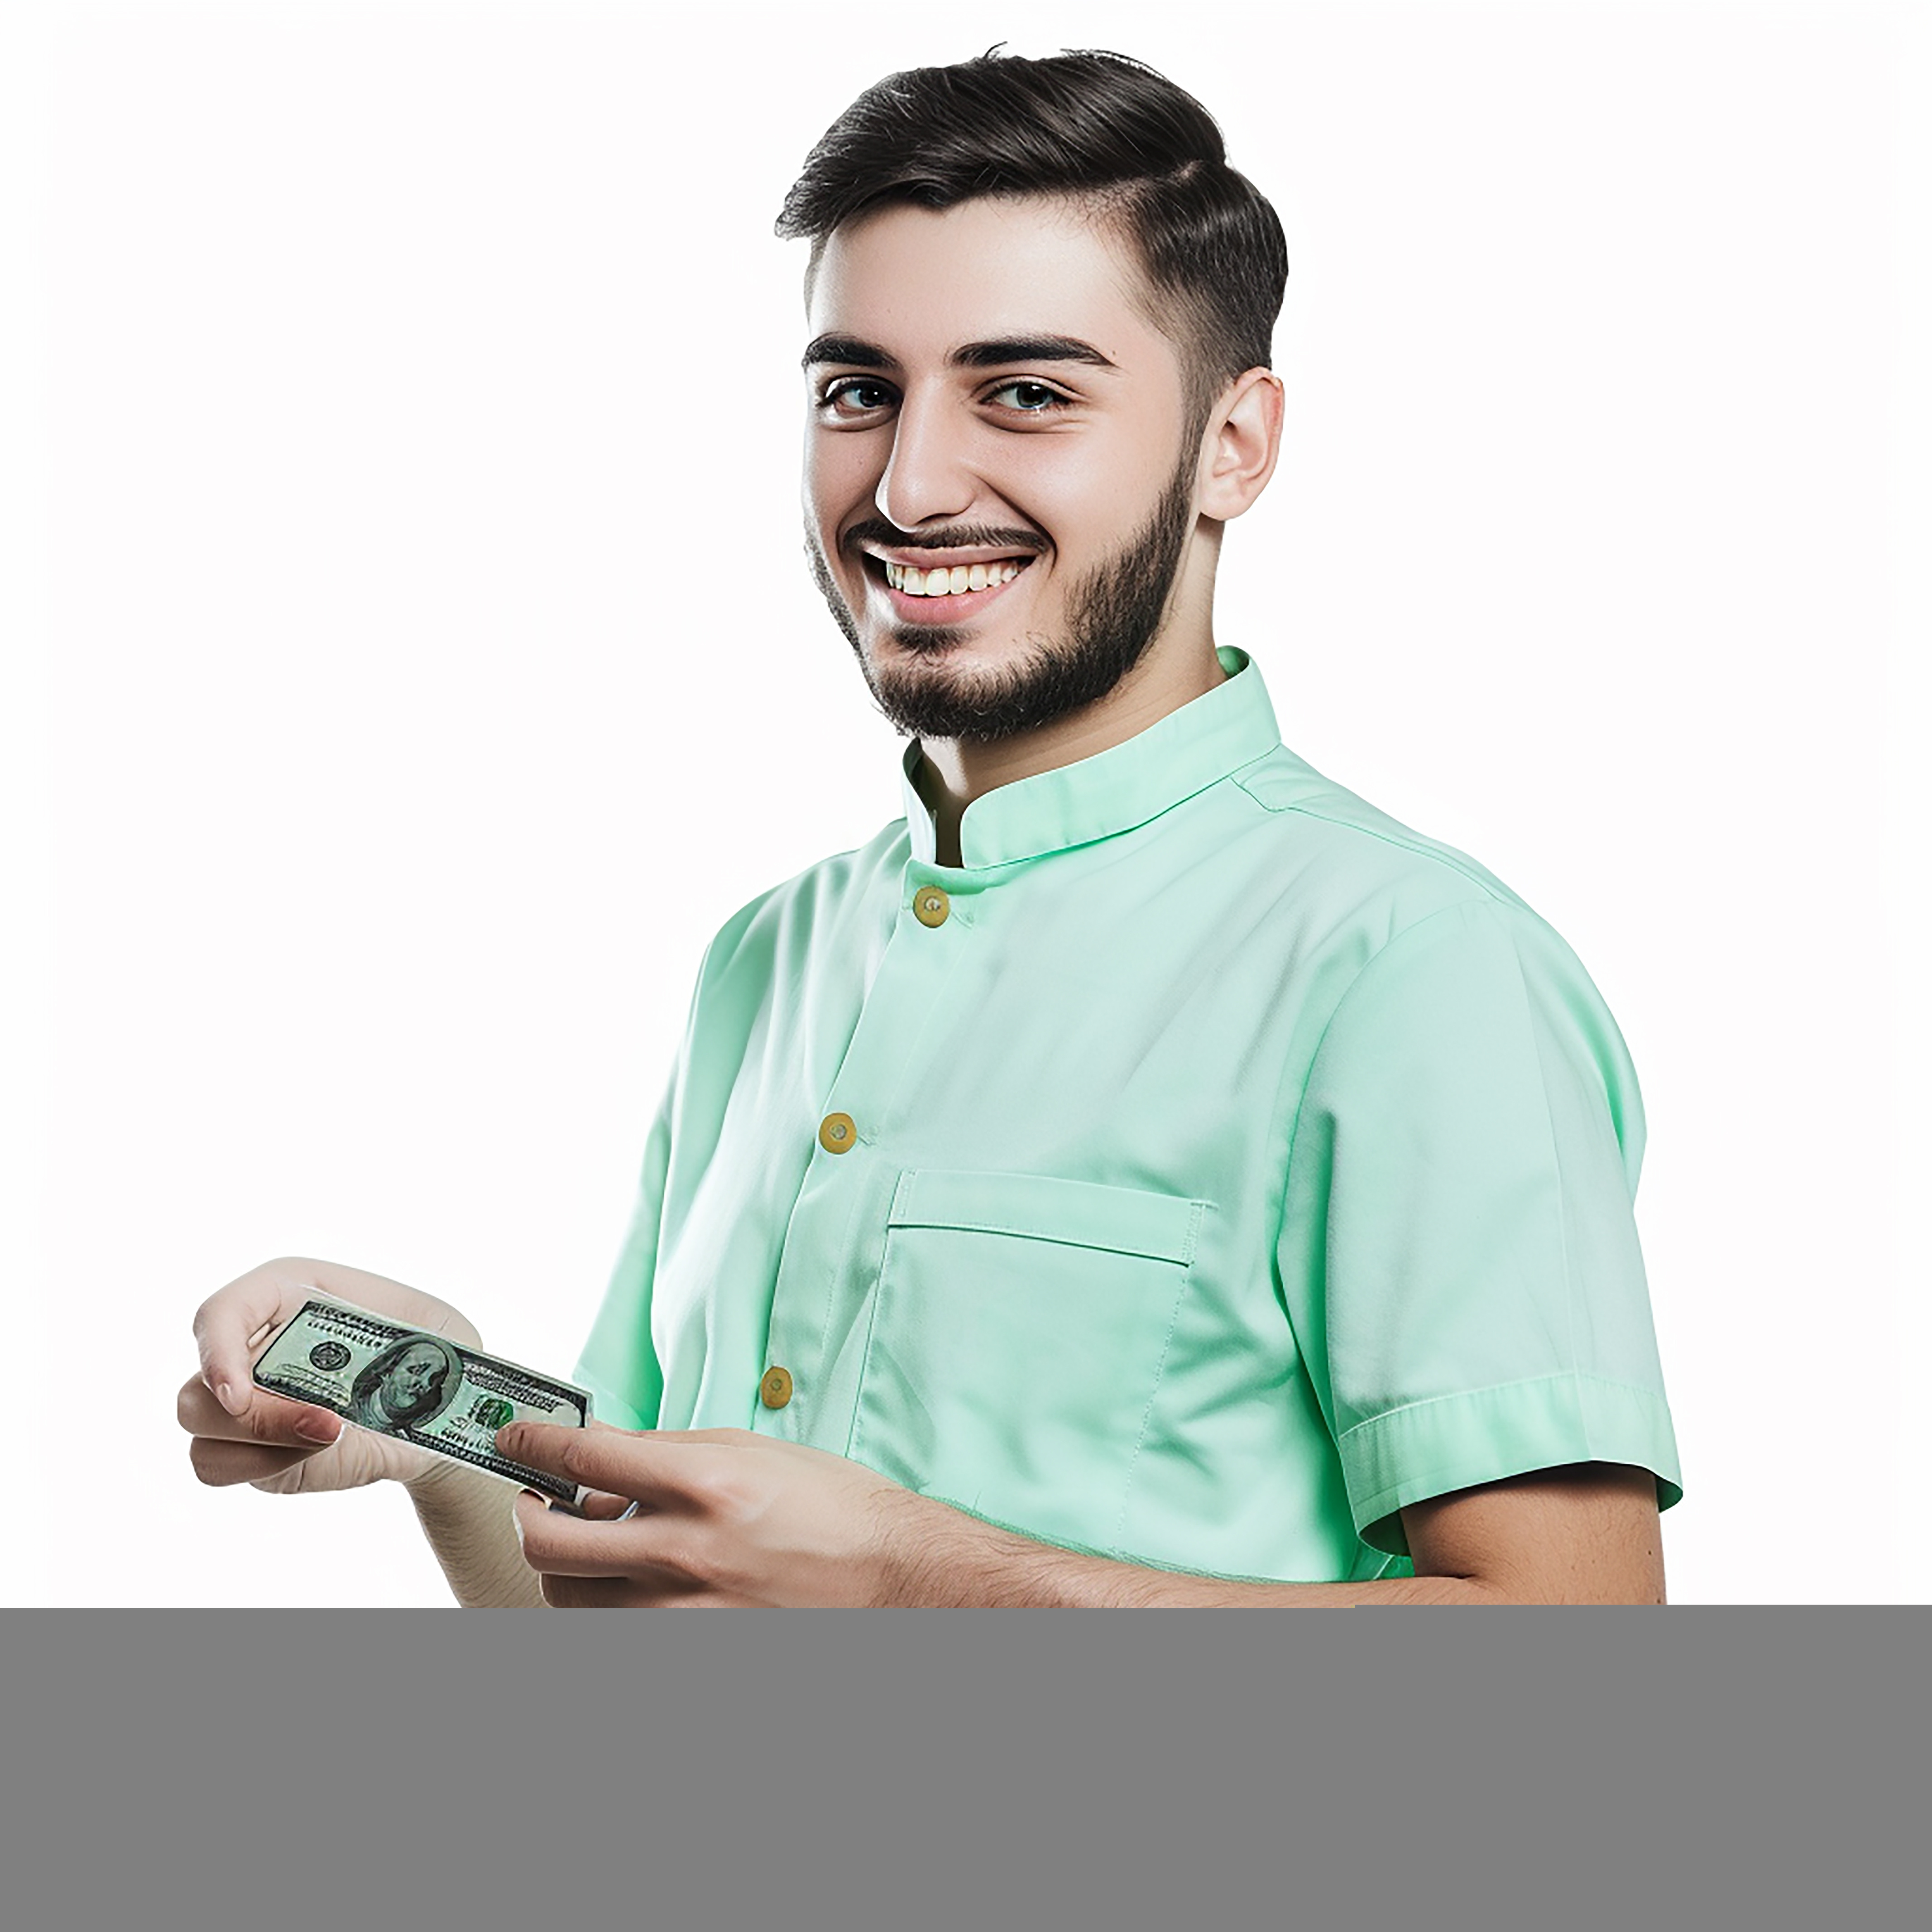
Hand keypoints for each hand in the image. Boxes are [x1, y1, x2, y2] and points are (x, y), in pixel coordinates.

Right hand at [178, 1256, 483, 1498]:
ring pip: (200, 1430)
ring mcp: (246, 1399)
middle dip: (255, 1418)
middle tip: (326, 1424)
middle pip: (197, 1389)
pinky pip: (217, 1466)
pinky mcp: (251, 1447)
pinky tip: (323, 1454)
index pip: (221, 1313)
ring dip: (261, 1445)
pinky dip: (263, 1468)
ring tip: (335, 1436)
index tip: (240, 1393)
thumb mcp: (441, 1330)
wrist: (439, 1410)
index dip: (218, 1348)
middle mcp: (254, 1344)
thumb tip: (392, 1372)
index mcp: (290, 1293)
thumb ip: (415, 1342)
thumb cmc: (436, 1353)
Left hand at [503, 1423, 932, 1606]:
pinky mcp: (691, 1652)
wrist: (896, 1579)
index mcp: (705, 1486)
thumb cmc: (833, 1509)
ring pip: (568, 1598)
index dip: (532, 1445)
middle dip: (527, 1515)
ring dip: (564, 1568)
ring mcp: (684, 1614)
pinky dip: (604, 1610)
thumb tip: (599, 1450)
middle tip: (535, 1502)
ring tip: (591, 1547)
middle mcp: (686, 1552)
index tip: (516, 1440)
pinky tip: (626, 1588)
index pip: (584, 1458)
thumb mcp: (752, 1452)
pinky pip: (611, 1635)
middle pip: (549, 1542)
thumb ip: (668, 1452)